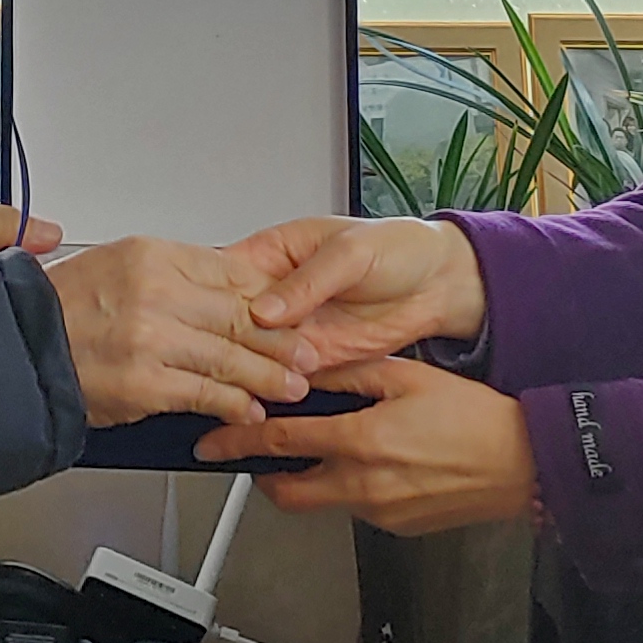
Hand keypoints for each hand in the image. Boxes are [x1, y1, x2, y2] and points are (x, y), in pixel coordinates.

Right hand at [41, 236, 310, 426]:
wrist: (20, 348)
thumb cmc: (63, 310)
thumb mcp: (120, 265)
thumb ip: (174, 275)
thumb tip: (229, 288)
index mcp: (151, 255)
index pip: (232, 273)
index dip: (272, 300)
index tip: (291, 315)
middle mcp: (154, 291)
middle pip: (241, 315)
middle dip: (282, 341)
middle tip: (307, 354)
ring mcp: (151, 338)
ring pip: (230, 357)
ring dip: (267, 376)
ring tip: (290, 386)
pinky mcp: (145, 383)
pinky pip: (205, 394)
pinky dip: (233, 404)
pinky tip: (248, 409)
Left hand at [195, 355, 538, 532]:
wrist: (526, 464)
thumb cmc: (476, 418)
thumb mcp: (408, 375)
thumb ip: (350, 370)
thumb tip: (306, 365)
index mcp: (362, 441)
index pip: (280, 443)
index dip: (238, 442)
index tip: (211, 442)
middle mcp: (364, 484)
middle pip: (287, 493)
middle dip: (262, 477)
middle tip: (253, 458)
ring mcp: (380, 512)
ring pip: (322, 501)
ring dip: (310, 478)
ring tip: (320, 448)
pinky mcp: (398, 527)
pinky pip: (357, 508)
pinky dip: (348, 487)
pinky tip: (368, 462)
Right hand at [228, 215, 487, 369]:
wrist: (441, 285)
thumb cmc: (400, 249)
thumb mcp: (351, 252)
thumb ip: (309, 281)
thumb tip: (266, 308)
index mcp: (276, 253)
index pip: (226, 274)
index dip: (210, 295)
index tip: (201, 315)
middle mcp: (278, 293)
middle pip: (233, 320)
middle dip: (225, 339)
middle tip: (224, 355)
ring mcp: (294, 328)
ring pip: (254, 352)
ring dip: (250, 367)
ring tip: (245, 380)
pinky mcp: (315, 357)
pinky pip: (284, 375)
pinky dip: (277, 386)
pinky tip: (270, 393)